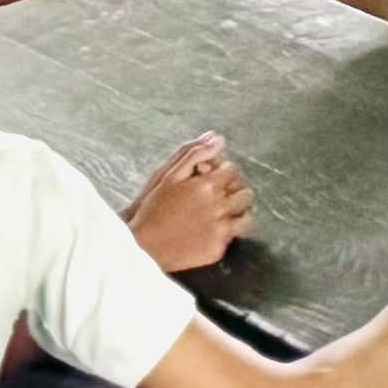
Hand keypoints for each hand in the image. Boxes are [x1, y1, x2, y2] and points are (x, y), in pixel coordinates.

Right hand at [124, 135, 252, 274]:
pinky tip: (211, 231)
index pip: (233, 171)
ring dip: (238, 213)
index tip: (215, 180)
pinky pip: (234, 237)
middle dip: (235, 192)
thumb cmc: (152, 210)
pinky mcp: (217, 250)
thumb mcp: (169, 177)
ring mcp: (220, 230)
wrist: (142, 247)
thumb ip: (195, 154)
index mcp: (208, 187)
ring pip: (246, 217)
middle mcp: (218, 207)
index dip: (224, 173)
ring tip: (223, 215)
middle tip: (222, 198)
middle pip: (245, 193)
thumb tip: (218, 138)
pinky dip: (226, 233)